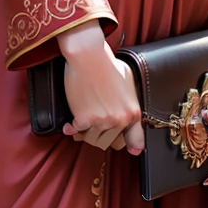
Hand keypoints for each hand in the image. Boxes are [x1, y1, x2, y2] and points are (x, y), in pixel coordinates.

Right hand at [58, 21, 143, 154]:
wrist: (89, 57)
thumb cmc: (108, 65)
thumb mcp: (128, 84)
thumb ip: (130, 103)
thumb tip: (128, 117)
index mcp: (133, 112)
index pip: (136, 139)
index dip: (132, 145)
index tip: (131, 149)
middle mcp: (119, 120)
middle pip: (111, 141)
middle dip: (103, 135)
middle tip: (97, 126)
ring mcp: (101, 122)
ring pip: (93, 138)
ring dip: (87, 132)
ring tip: (84, 123)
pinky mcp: (83, 119)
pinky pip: (77, 131)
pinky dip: (73, 128)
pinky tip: (71, 124)